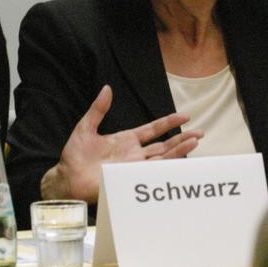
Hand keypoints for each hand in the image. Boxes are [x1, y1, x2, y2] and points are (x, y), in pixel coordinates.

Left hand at [41, 85, 202, 201]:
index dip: (169, 122)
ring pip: (163, 157)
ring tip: (195, 142)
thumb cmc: (74, 155)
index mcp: (126, 139)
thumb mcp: (86, 127)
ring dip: (179, 150)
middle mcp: (134, 153)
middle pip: (164, 144)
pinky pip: (153, 170)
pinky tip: (180, 160)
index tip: (185, 116)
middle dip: (182, 139)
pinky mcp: (131, 177)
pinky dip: (167, 165)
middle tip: (200, 133)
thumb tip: (106, 88)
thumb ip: (98, 109)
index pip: (153, 129)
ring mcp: (134, 166)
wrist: (67, 178)